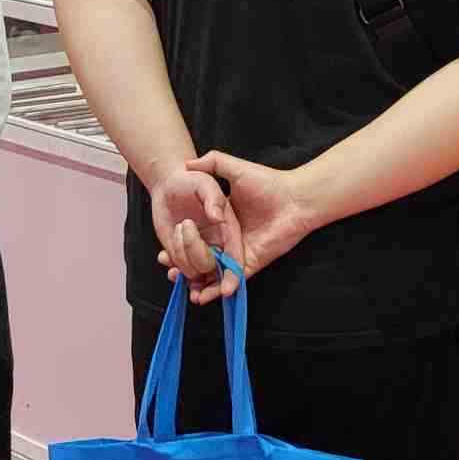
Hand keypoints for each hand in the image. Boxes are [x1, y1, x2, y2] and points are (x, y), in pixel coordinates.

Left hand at [148, 165, 245, 304]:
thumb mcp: (204, 182)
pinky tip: (164, 256)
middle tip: (195, 293)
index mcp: (229, 227)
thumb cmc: (190, 180)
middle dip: (206, 282)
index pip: (236, 255)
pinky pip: (181, 266)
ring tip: (168, 255)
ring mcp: (201, 247)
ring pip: (197, 270)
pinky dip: (173, 266)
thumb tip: (218, 217)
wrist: (169, 184)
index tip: (227, 290)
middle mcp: (217, 241)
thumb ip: (213, 197)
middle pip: (216, 269)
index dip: (234, 274)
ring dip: (183, 267)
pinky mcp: (184, 250)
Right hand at [181, 151, 318, 291]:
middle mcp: (229, 238)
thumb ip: (213, 163)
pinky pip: (231, 279)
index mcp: (223, 219)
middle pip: (202, 256)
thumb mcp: (236, 169)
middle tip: (168, 273)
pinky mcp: (251, 263)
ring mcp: (240, 252)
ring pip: (214, 272)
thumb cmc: (269, 183)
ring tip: (184, 291)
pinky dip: (218, 290)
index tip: (163, 252)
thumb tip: (187, 164)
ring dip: (199, 284)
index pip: (197, 236)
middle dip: (185, 267)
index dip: (181, 244)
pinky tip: (203, 296)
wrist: (296, 199)